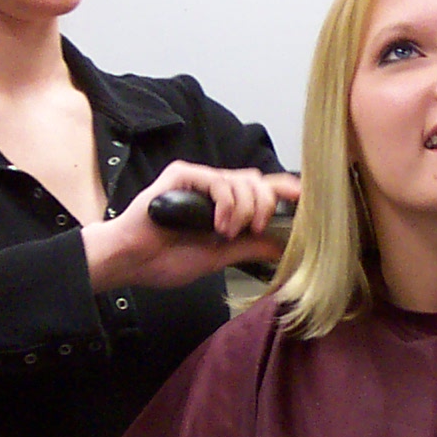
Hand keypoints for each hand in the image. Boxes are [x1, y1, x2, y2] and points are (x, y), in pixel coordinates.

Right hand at [84, 163, 301, 292]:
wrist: (130, 261)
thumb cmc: (164, 259)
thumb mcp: (219, 256)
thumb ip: (249, 246)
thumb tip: (283, 247)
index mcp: (224, 205)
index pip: (262, 190)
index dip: (285, 191)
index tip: (306, 200)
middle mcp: (214, 187)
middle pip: (258, 181)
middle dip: (264, 206)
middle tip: (254, 230)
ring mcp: (198, 179)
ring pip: (242, 180)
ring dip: (243, 210)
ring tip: (226, 233)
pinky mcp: (182, 175)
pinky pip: (218, 180)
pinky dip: (225, 203)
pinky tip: (217, 225)